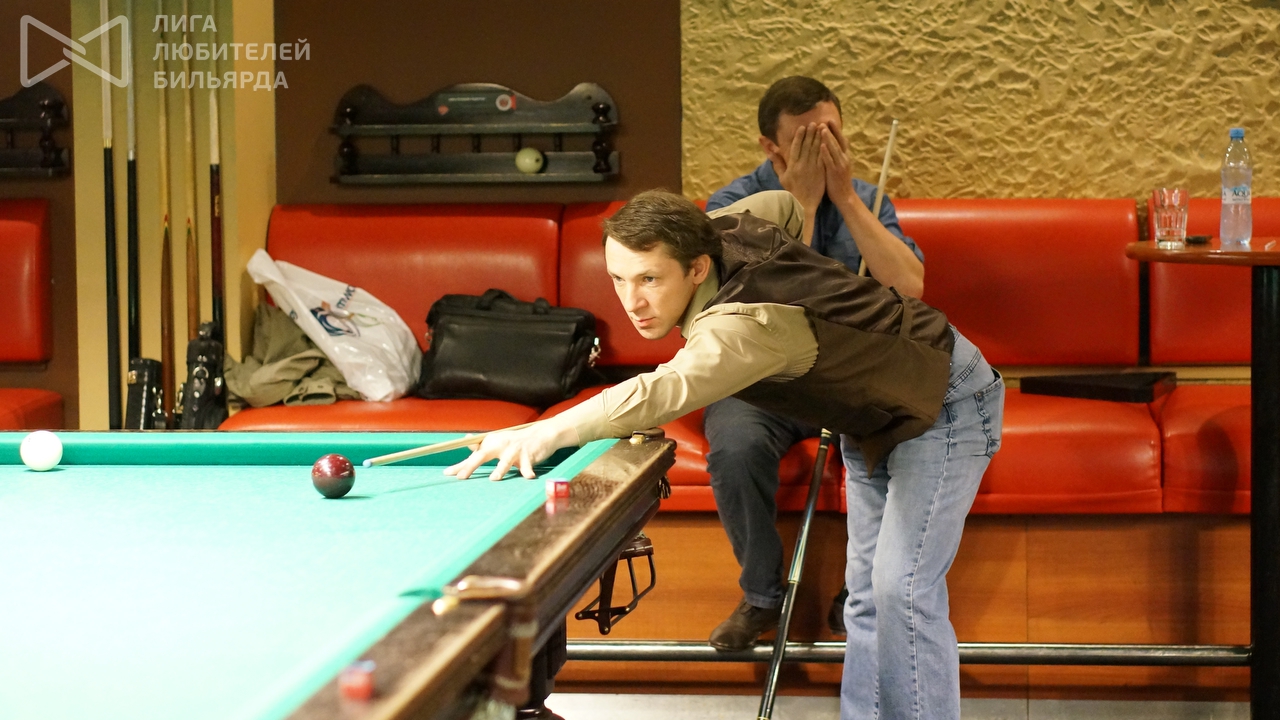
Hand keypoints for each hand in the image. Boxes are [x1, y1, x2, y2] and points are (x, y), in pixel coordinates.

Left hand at [444, 422, 568, 480]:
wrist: (541, 434)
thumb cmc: (516, 442)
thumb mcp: (497, 442)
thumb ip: (481, 447)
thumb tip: (465, 441)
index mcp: (491, 442)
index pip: (472, 455)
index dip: (460, 465)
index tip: (447, 473)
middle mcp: (501, 444)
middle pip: (483, 455)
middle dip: (472, 465)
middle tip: (461, 476)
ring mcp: (515, 450)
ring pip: (506, 460)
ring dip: (500, 469)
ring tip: (494, 478)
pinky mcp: (529, 455)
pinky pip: (527, 465)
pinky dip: (528, 471)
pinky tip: (528, 477)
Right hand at [767, 123, 825, 213]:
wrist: (803, 204)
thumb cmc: (791, 191)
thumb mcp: (782, 177)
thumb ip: (777, 163)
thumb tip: (770, 153)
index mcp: (792, 165)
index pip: (796, 147)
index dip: (799, 136)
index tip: (802, 127)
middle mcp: (802, 164)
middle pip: (807, 145)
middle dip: (810, 133)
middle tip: (813, 123)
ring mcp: (812, 168)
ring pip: (816, 149)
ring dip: (819, 137)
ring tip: (821, 128)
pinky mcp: (821, 172)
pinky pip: (823, 157)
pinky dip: (825, 148)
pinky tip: (828, 141)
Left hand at [818, 124, 854, 205]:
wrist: (845, 196)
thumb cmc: (839, 182)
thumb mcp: (839, 166)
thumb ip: (836, 156)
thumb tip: (829, 145)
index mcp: (845, 156)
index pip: (841, 140)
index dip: (835, 130)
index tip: (829, 120)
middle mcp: (844, 158)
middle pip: (839, 141)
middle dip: (832, 130)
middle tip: (825, 120)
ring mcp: (840, 164)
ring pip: (834, 148)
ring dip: (828, 138)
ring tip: (821, 128)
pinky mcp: (835, 172)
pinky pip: (830, 160)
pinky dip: (826, 153)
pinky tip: (821, 145)